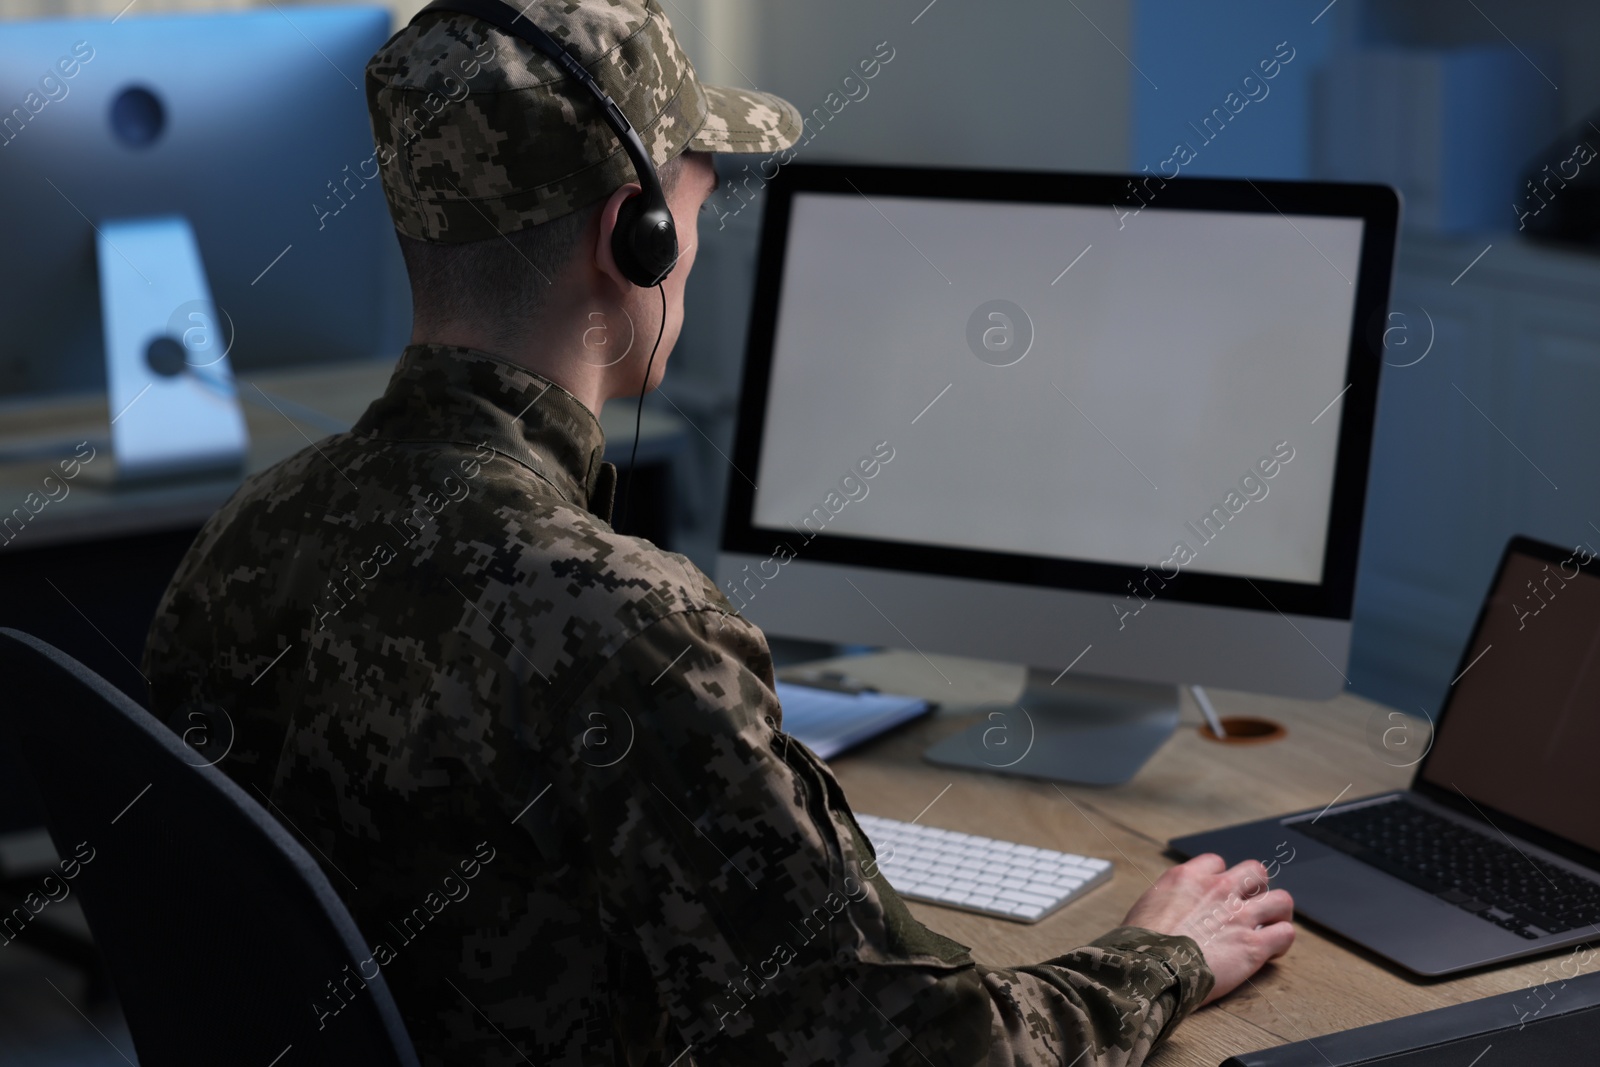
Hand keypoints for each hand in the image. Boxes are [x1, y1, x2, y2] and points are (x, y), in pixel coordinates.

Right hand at [1121, 853, 1293, 1004]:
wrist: (1150, 968)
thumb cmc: (1140, 945)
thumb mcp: (1146, 907)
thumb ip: (1168, 901)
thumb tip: (1171, 912)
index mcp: (1187, 878)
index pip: (1216, 862)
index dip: (1220, 878)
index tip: (1218, 893)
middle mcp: (1218, 890)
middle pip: (1255, 871)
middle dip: (1256, 888)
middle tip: (1249, 906)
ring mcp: (1240, 916)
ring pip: (1281, 899)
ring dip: (1277, 912)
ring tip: (1270, 926)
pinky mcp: (1253, 945)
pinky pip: (1285, 934)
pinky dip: (1281, 941)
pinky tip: (1271, 951)